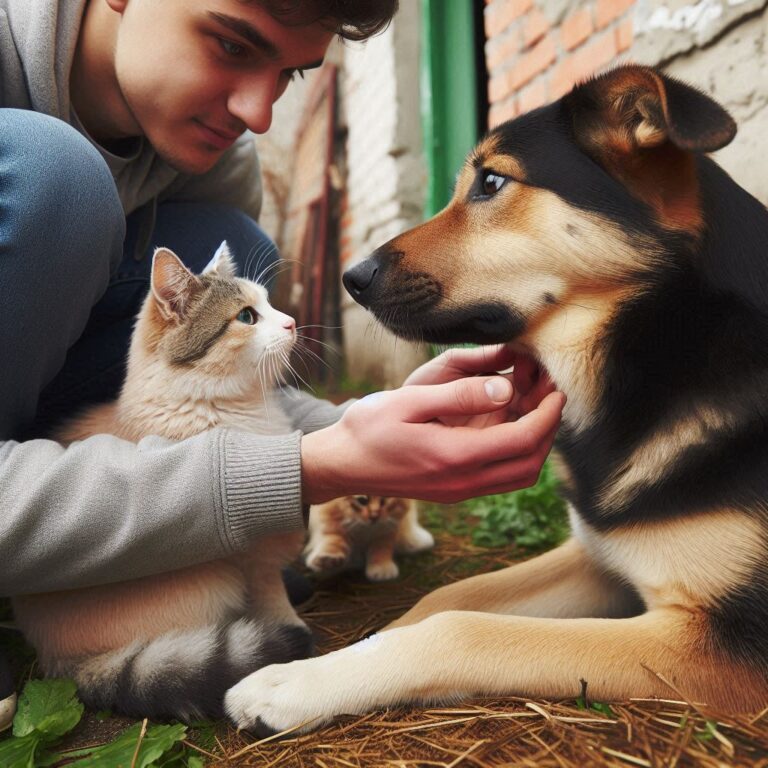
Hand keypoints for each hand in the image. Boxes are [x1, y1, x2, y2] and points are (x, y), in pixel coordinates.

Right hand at [301, 358, 564, 504]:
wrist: (341, 465)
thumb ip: (458, 394)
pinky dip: (517, 454)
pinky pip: (501, 478)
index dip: (548, 415)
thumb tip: (505, 388)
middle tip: (553, 396)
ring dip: (536, 444)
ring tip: (536, 408)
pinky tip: (509, 426)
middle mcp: (464, 481)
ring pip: (519, 475)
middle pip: (530, 463)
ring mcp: (460, 491)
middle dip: (549, 429)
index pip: (523, 440)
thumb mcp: (409, 400)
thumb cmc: (369, 427)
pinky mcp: (454, 491)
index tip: (557, 389)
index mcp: (456, 456)